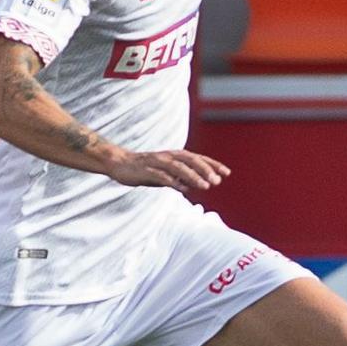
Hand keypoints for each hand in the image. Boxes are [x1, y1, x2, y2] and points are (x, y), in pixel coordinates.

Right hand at [107, 149, 230, 193]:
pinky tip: (183, 190)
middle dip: (206, 170)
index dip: (213, 164)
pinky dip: (174, 182)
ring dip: (193, 176)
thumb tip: (195, 184)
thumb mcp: (166, 172)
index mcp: (175, 155)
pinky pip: (162, 176)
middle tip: (218, 181)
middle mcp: (168, 156)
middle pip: (191, 161)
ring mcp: (157, 162)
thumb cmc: (145, 169)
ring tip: (205, 186)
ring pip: (179, 168)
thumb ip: (180, 177)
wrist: (120, 163)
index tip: (227, 173)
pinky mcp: (146, 171)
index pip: (198, 158)